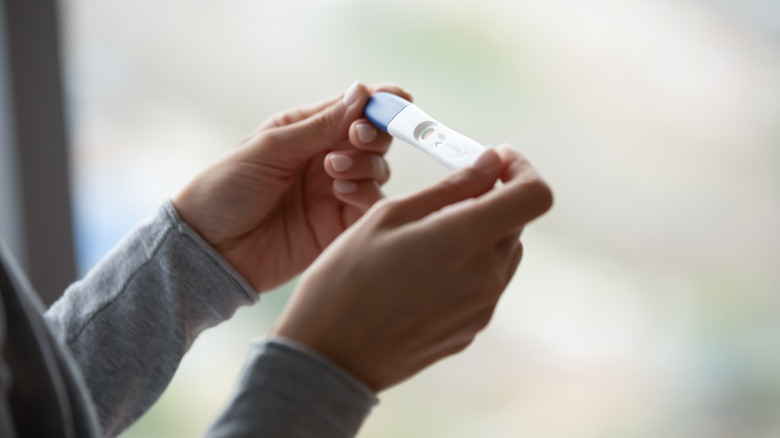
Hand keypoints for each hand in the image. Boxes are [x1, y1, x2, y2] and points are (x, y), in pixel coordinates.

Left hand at [172, 82, 411, 291]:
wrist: (210, 249)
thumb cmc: (226, 189)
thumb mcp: (271, 148)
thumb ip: (320, 125)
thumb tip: (362, 92)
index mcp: (305, 131)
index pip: (353, 110)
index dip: (380, 103)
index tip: (398, 99)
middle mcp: (326, 159)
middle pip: (374, 139)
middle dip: (374, 135)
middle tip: (355, 138)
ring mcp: (335, 193)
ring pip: (378, 171)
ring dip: (366, 164)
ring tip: (334, 171)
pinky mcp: (339, 226)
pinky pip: (371, 206)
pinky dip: (367, 194)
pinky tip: (342, 192)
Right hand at [271, 145, 552, 391]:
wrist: (329, 357)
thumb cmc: (346, 278)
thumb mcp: (390, 216)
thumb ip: (450, 187)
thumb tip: (490, 163)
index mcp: (467, 241)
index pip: (534, 196)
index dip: (522, 170)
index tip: (496, 160)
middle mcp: (487, 277)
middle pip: (516, 223)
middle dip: (492, 200)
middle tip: (447, 195)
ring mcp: (482, 309)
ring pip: (502, 255)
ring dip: (481, 235)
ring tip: (428, 238)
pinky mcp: (470, 331)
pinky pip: (485, 286)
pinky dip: (468, 267)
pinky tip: (423, 273)